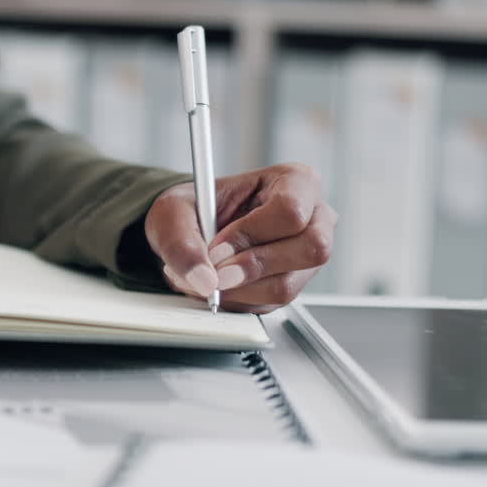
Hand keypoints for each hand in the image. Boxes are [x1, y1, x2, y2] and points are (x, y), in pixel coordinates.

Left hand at [145, 163, 335, 313]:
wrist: (195, 229)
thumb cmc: (195, 207)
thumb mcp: (173, 211)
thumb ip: (182, 240)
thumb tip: (204, 278)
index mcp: (295, 181)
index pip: (291, 211)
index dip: (251, 234)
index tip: (217, 248)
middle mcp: (313, 218)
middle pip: (310, 249)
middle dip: (254, 266)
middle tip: (216, 273)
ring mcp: (307, 255)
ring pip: (288, 284)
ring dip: (240, 288)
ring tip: (209, 277)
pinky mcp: (293, 284)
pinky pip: (273, 304)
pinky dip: (239, 300)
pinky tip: (220, 284)